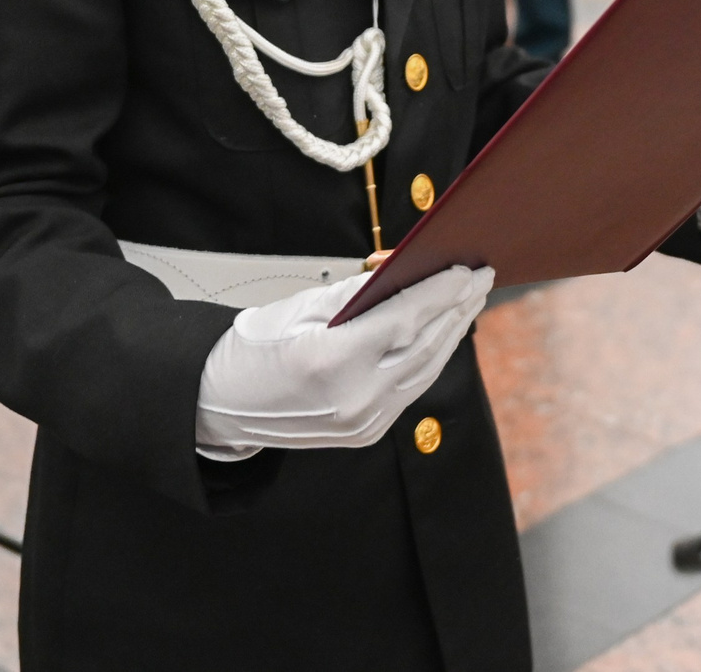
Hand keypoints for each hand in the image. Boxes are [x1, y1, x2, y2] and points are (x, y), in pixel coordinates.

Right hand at [194, 264, 492, 457]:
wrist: (220, 404)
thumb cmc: (252, 348)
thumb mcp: (298, 307)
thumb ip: (355, 294)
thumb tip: (401, 273)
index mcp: (329, 360)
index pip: (402, 320)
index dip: (439, 293)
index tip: (467, 268)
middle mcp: (352, 397)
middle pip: (423, 347)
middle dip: (456, 309)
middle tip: (480, 277)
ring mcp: (362, 421)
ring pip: (423, 371)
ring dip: (450, 334)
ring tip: (468, 300)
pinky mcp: (366, 432)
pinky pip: (410, 390)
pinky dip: (429, 359)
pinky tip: (442, 335)